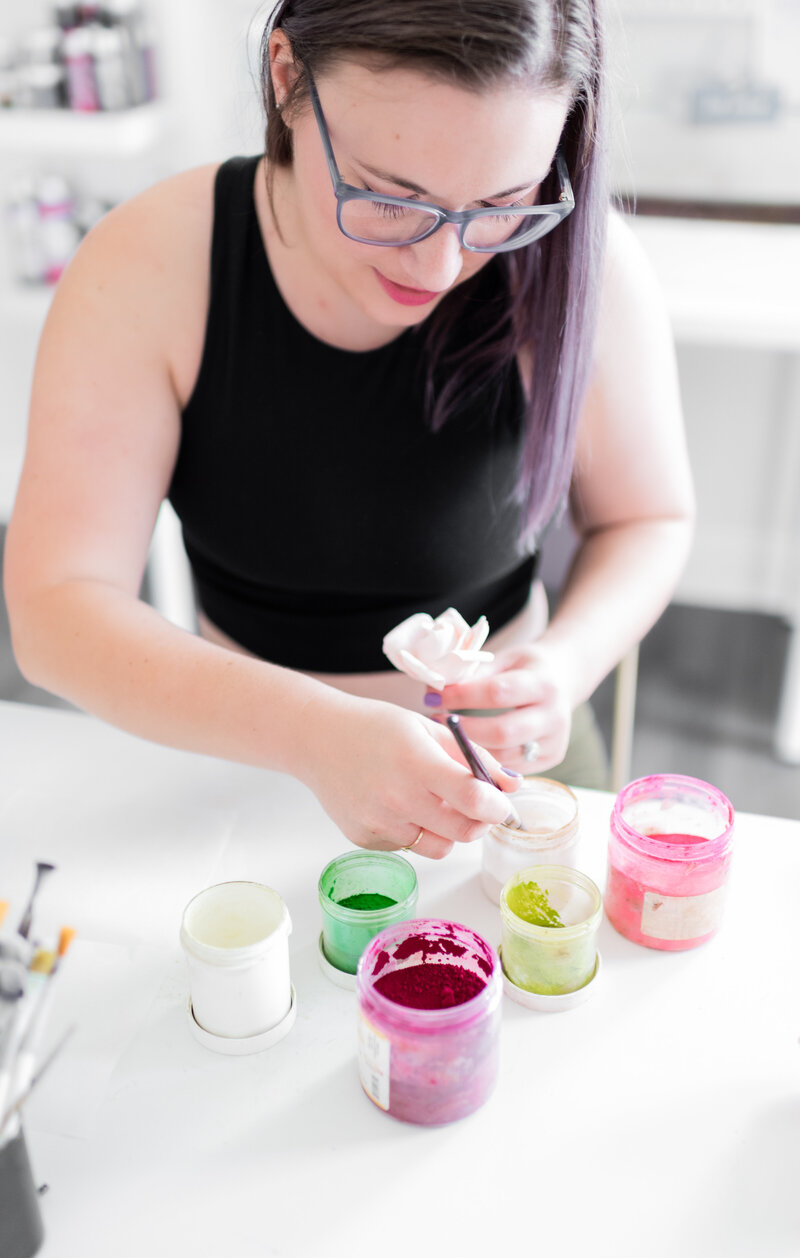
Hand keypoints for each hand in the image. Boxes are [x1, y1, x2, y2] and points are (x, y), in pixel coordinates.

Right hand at [300, 692, 520, 859]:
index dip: (498, 806)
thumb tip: (513, 785)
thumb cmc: (376, 727)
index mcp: (416, 762)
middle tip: (478, 806)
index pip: (473, 799)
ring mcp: (378, 823)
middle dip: (481, 822)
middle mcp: (396, 797)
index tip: (503, 803)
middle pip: (463, 832)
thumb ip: (474, 758)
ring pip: (440, 847)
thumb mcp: (428, 729)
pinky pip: (410, 847)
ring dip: (449, 830)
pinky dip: (416, 832)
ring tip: (433, 802)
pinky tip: (399, 805)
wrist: (317, 739)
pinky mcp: (364, 839)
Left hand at [428, 643, 571, 774]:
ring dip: (471, 748)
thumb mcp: (505, 659)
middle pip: (502, 732)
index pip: (497, 693)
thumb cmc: (526, 667)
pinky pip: (511, 767)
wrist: (563, 680)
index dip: (462, 696)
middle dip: (464, 730)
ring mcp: (555, 741)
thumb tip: (435, 687)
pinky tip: (467, 747)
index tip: (435, 697)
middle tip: (437, 721)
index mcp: (544, 684)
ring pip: (505, 756)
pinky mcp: (551, 758)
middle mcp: (554, 715)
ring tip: (447, 734)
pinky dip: (486, 760)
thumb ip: (476, 673)